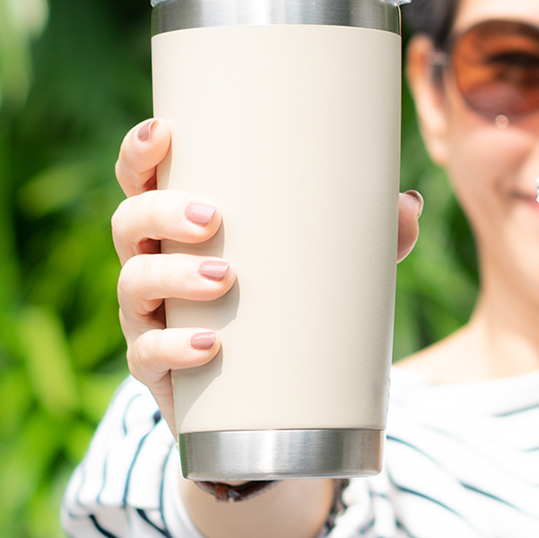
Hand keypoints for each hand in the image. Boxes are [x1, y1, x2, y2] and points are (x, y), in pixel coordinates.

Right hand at [112, 117, 424, 430]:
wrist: (269, 404)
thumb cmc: (288, 307)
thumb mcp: (329, 269)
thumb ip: (370, 236)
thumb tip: (408, 203)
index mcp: (180, 227)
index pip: (142, 179)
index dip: (140, 153)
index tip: (164, 133)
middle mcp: (153, 264)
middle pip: (130, 223)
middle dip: (162, 213)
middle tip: (213, 218)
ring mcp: (149, 317)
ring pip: (134, 284)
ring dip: (173, 276)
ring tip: (224, 279)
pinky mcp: (157, 369)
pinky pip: (147, 355)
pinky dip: (173, 347)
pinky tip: (207, 345)